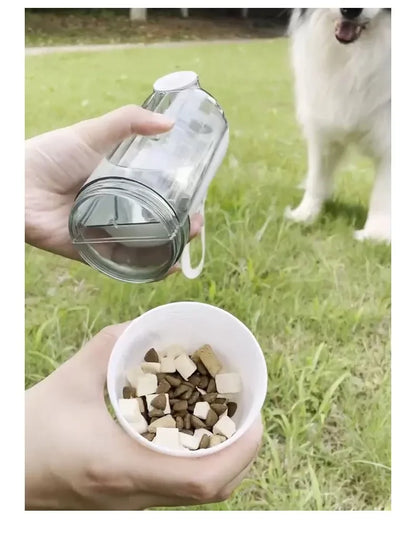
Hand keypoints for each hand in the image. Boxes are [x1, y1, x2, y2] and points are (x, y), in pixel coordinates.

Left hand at [25, 105, 202, 261]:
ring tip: (189, 242)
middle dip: (181, 227)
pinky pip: (123, 266)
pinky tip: (167, 266)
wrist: (16, 184)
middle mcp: (115, 211)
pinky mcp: (92, 254)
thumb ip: (128, 123)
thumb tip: (169, 123)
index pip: (158, 196)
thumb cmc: (49, 155)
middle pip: (156, 224)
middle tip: (197, 225)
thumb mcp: (92, 133)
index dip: (181, 200)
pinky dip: (147, 270)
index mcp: (118, 185)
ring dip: (170, 248)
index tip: (199, 200)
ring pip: (145, 247)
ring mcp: (105, 234)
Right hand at [25, 323, 261, 509]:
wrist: (9, 472)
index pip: (203, 477)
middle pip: (213, 489)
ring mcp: (134, 504)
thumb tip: (149, 325)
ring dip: (226, 456)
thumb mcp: (71, 379)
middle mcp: (135, 494)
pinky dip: (202, 461)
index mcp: (122, 466)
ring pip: (200, 493)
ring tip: (228, 416)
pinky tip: (195, 432)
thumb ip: (113, 346)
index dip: (241, 447)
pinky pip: (181, 488)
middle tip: (245, 407)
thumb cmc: (33, 429)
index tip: (252, 412)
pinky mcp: (130, 500)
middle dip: (242, 448)